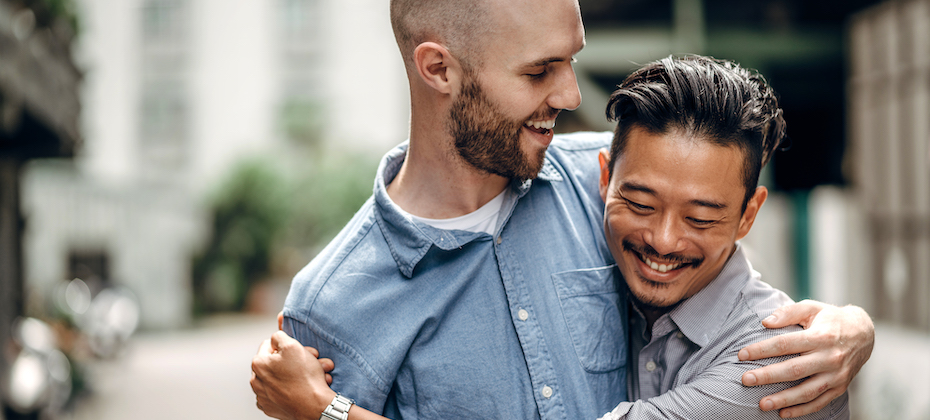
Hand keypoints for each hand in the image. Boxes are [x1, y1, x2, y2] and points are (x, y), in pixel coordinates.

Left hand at [251, 331, 335, 418]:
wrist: (313, 407)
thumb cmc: (304, 377)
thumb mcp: (292, 346)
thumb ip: (279, 336)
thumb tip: (275, 338)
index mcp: (258, 364)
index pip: (269, 345)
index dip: (286, 346)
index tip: (299, 350)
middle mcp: (256, 381)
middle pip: (276, 362)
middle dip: (294, 360)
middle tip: (311, 361)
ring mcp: (263, 396)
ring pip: (280, 377)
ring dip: (295, 374)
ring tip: (312, 375)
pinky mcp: (270, 407)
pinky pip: (279, 392)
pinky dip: (290, 389)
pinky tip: (302, 388)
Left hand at [738, 300, 873, 417]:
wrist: (864, 334)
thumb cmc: (830, 318)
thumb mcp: (811, 307)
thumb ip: (788, 313)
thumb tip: (765, 322)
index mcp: (821, 336)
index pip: (785, 344)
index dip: (762, 350)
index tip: (742, 354)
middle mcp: (830, 357)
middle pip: (794, 370)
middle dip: (768, 376)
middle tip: (746, 380)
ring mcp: (836, 375)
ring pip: (807, 391)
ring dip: (783, 399)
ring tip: (762, 404)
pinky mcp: (840, 387)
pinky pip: (819, 402)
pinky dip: (802, 410)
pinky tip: (783, 413)